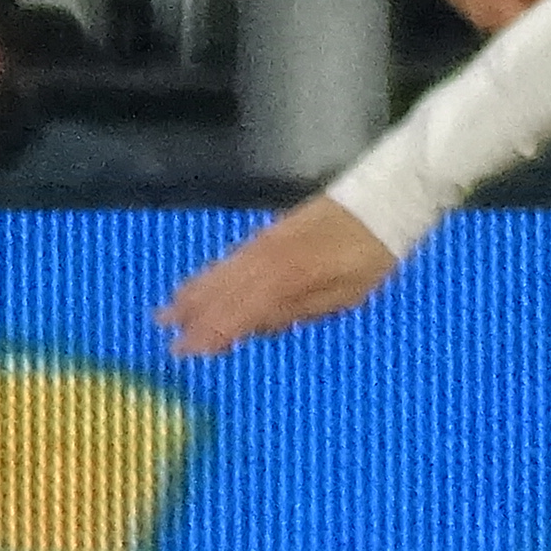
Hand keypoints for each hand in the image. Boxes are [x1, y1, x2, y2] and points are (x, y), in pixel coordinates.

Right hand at [155, 194, 397, 358]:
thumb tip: (257, 323)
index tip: (187, 351)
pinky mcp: (272, 231)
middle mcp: (267, 257)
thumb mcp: (344, 294)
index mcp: (286, 277)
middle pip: (224, 290)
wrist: (382, 199)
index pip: (239, 310)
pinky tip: (203, 282)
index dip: (212, 332)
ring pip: (223, 271)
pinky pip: (232, 257)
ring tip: (169, 311)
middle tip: (168, 338)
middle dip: (196, 315)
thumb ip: (299, 308)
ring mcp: (267, 241)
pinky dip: (213, 272)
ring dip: (196, 293)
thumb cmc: (371, 255)